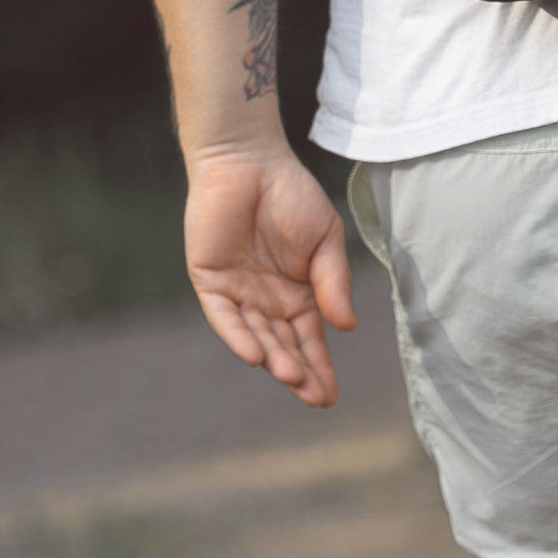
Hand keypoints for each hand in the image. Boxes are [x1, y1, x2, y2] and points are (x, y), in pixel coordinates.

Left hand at [183, 145, 355, 408]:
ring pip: (257, 336)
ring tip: (292, 378)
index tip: (330, 396)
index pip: (309, 341)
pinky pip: (223, 316)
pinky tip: (256, 355)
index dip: (320, 368)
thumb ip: (333, 282)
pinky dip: (237, 336)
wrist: (249, 160)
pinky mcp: (210, 281)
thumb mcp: (325, 240)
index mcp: (298, 295)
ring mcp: (238, 293)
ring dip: (274, 358)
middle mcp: (267, 301)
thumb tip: (347, 327)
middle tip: (314, 397)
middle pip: (284, 346)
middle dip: (300, 373)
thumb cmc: (291, 195)